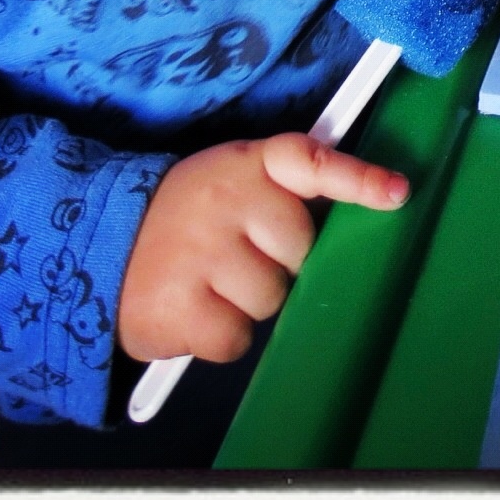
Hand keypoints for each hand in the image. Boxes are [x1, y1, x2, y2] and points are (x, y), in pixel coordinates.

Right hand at [117, 133, 408, 362]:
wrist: (102, 247)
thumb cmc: (189, 217)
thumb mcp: (232, 181)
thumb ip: (285, 189)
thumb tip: (362, 208)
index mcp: (247, 164)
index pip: (309, 160)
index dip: (357, 178)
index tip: (397, 194)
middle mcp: (226, 200)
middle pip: (299, 249)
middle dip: (278, 261)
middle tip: (237, 254)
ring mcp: (202, 253)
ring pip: (270, 298)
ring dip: (246, 302)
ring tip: (209, 282)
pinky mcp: (179, 306)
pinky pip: (236, 339)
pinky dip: (219, 336)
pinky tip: (194, 310)